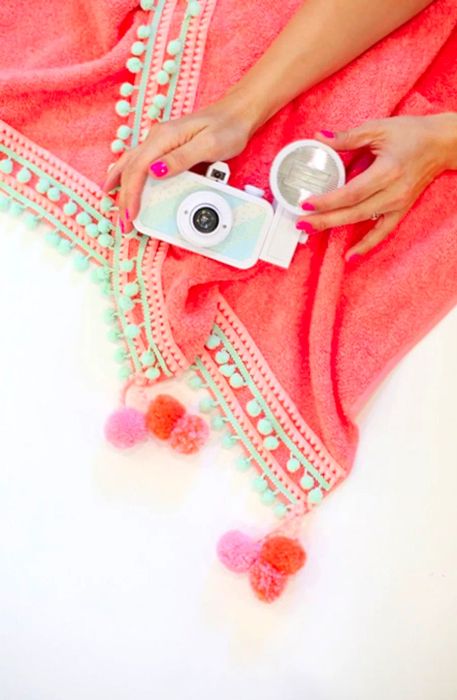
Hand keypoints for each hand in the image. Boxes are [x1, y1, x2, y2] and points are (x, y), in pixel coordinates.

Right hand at [102, 93, 256, 232]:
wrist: (237, 113)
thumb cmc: (227, 128)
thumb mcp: (208, 145)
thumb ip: (181, 159)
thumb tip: (155, 172)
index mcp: (164, 138)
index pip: (138, 169)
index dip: (131, 194)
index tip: (131, 215)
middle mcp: (157, 138)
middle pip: (130, 169)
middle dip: (123, 197)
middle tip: (123, 221)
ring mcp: (160, 141)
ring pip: (131, 164)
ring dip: (121, 185)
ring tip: (114, 204)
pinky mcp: (166, 146)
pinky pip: (140, 162)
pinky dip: (128, 175)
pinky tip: (124, 183)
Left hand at [296, 113, 456, 261]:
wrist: (442, 144)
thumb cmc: (411, 133)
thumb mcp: (378, 129)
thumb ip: (347, 137)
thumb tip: (319, 137)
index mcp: (387, 171)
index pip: (352, 191)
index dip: (328, 200)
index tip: (306, 202)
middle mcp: (393, 192)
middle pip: (353, 211)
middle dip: (324, 219)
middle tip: (300, 223)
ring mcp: (398, 204)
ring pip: (362, 221)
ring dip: (336, 228)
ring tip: (311, 230)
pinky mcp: (401, 210)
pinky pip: (382, 232)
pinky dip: (366, 245)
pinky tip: (350, 256)